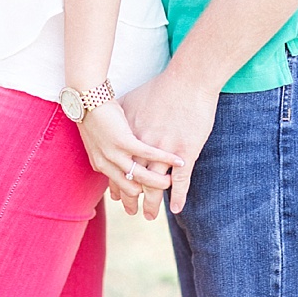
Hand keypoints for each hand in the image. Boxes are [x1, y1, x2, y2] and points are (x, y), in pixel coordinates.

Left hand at [75, 100, 181, 214]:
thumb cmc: (98, 104)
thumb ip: (107, 142)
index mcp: (102, 159)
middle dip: (140, 202)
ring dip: (159, 188)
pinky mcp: (131, 140)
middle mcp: (109, 160)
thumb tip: (111, 146)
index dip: (125, 194)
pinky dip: (168, 163)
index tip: (132, 203)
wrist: (90, 91)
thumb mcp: (99, 130)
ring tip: (169, 194)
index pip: (117, 182)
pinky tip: (180, 165)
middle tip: (148, 215)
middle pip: (130, 187)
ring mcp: (120, 152)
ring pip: (144, 177)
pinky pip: (153, 157)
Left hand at [120, 69, 219, 217]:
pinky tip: (176, 209)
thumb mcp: (131, 103)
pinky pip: (180, 180)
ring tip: (151, 216)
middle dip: (131, 199)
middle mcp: (140, 146)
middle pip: (132, 179)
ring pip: (154, 184)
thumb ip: (121, 118)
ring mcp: (162, 151)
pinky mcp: (183, 152)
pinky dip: (178, 196)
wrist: (186, 81)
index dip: (116, 183)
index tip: (116, 197)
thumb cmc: (159, 89)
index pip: (117, 166)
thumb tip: (111, 127)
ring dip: (153, 203)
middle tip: (131, 212)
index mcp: (127, 136)